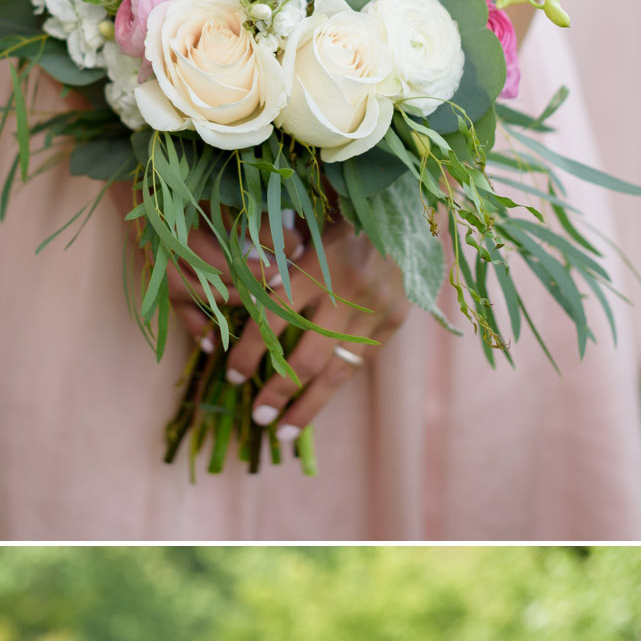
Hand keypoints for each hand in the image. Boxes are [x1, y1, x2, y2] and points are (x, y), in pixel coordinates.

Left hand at [171, 222, 405, 439]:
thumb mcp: (306, 224)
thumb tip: (238, 285)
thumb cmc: (343, 214)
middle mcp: (347, 293)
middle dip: (278, 391)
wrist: (407, 208)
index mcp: (319, 264)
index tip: (233, 374)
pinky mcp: (393, 321)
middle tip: (257, 415)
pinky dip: (333, 386)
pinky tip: (313, 406)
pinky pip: (358, 363)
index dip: (250, 351)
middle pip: (305, 357)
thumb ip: (276, 255)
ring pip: (336, 372)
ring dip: (307, 407)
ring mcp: (375, 312)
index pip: (273, 318)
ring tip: (283, 432)